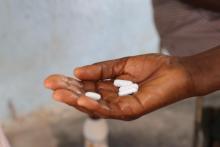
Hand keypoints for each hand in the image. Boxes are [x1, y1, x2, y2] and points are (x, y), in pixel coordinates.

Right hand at [44, 54, 194, 119]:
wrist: (177, 71)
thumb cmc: (152, 67)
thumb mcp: (122, 64)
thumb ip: (101, 69)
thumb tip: (77, 71)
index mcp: (110, 88)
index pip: (86, 86)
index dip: (69, 82)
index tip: (53, 78)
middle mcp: (113, 99)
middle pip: (87, 96)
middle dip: (68, 91)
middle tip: (49, 85)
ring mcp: (121, 107)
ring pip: (95, 105)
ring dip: (76, 100)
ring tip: (58, 93)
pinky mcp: (131, 111)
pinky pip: (110, 110)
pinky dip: (95, 105)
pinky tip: (81, 99)